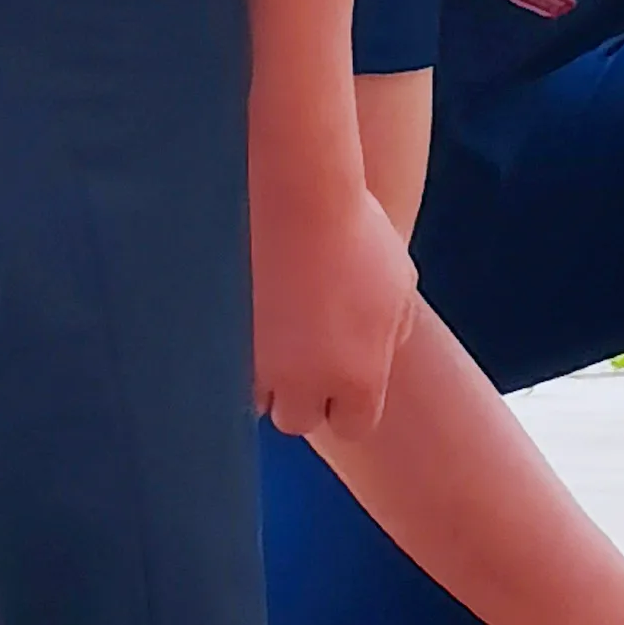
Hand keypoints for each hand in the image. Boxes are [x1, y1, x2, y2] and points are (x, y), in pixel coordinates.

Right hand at [250, 197, 417, 437]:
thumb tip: (382, 348)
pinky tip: (240, 324)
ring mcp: (263, 365)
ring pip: (255, 401)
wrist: (301, 199)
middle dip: (297, 395)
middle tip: (295, 358)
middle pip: (297, 421)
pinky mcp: (227, 341)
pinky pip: (225, 368)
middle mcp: (310, 383)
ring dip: (261, 379)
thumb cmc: (357, 232)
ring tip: (265, 338)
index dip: (343, 403)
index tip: (333, 376)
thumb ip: (396, 327)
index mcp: (361, 377)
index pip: (352, 425)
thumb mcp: (398, 280)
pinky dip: (232, 354)